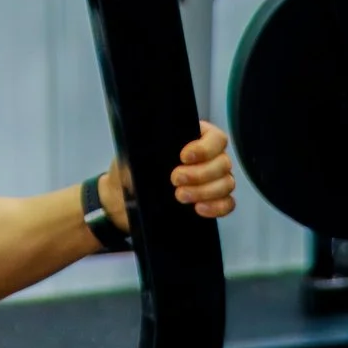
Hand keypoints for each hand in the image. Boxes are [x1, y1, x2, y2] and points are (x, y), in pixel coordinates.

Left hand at [100, 122, 239, 230]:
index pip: (216, 138)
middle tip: (175, 180)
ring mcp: (212, 181)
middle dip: (201, 174)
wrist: (120, 201)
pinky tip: (198, 209)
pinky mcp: (211, 202)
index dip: (205, 148)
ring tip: (179, 196)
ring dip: (206, 191)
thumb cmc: (128, 172)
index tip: (184, 157)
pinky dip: (217, 207)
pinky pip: (227, 203)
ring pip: (227, 183)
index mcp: (193, 138)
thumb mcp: (134, 153)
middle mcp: (208, 158)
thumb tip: (162, 145)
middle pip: (223, 163)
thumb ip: (151, 146)